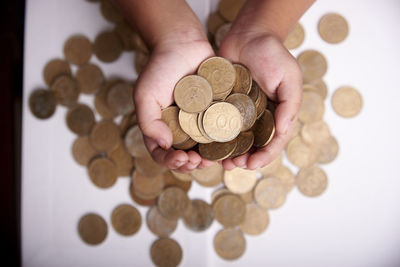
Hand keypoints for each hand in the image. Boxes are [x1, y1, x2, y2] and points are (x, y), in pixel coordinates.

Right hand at [133, 32, 214, 171]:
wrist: (183, 44)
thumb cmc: (160, 68)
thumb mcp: (145, 95)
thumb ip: (148, 122)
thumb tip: (164, 144)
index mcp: (161, 127)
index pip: (162, 153)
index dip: (170, 161)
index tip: (180, 158)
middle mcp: (181, 129)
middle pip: (184, 156)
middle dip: (190, 165)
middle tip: (197, 162)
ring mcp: (200, 122)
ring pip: (204, 149)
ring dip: (208, 159)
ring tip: (212, 159)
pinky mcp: (217, 113)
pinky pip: (221, 131)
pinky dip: (224, 142)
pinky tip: (229, 145)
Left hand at [219, 32, 301, 169]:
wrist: (248, 35)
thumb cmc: (272, 55)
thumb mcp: (289, 77)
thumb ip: (290, 104)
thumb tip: (283, 131)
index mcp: (277, 115)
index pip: (273, 142)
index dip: (264, 156)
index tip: (252, 164)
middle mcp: (258, 118)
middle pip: (252, 146)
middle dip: (243, 159)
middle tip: (232, 165)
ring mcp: (239, 113)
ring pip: (233, 140)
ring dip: (226, 153)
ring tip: (218, 161)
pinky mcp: (222, 105)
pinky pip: (217, 124)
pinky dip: (213, 136)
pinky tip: (205, 144)